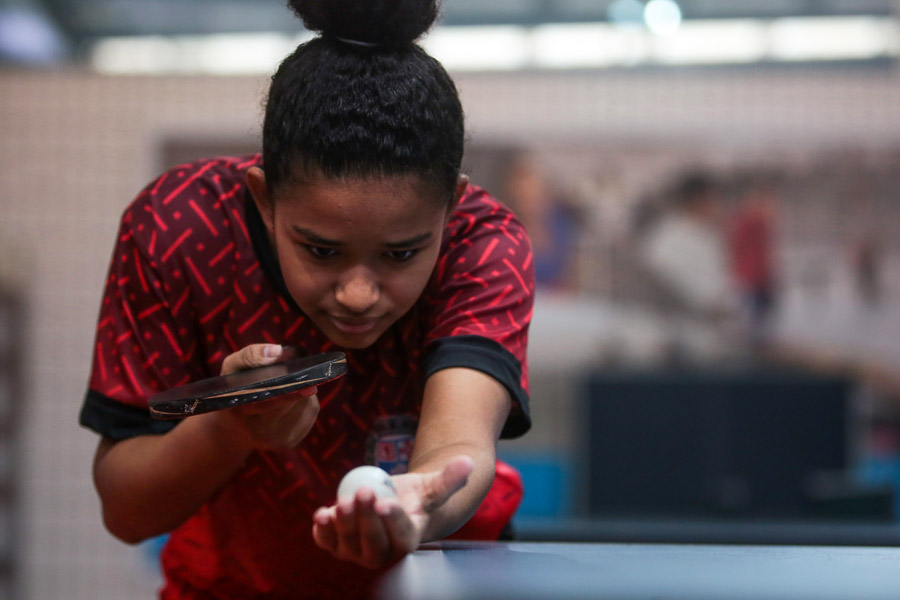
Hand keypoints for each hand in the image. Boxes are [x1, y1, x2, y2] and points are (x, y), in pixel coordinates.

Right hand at [204, 344, 319, 450]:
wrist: (233, 428)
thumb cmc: (234, 388)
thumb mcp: (232, 367)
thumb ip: (251, 355)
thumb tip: (278, 351)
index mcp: (239, 410)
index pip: (267, 402)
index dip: (287, 393)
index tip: (305, 384)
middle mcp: (258, 430)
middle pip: (290, 404)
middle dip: (299, 387)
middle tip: (306, 374)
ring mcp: (275, 439)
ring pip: (304, 407)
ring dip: (304, 392)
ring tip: (292, 385)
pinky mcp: (289, 443)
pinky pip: (309, 414)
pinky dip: (307, 402)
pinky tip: (294, 400)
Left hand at [312, 456, 473, 568]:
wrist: (394, 504)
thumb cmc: (418, 497)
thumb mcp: (434, 486)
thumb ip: (450, 478)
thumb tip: (467, 462)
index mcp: (409, 541)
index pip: (401, 536)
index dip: (392, 520)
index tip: (385, 502)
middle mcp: (383, 555)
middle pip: (372, 544)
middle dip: (366, 519)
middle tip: (364, 491)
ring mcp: (357, 553)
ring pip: (347, 545)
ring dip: (343, 523)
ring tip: (344, 499)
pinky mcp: (337, 545)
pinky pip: (327, 541)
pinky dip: (323, 530)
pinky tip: (322, 513)